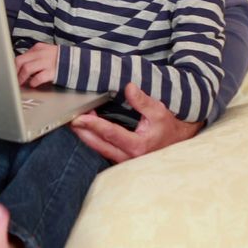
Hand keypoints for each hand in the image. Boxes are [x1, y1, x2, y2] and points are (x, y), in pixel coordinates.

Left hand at [14, 43, 59, 87]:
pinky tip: (33, 84)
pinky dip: (33, 82)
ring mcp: (46, 62)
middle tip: (13, 79)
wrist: (75, 61)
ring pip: (27, 68)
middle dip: (14, 71)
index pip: (20, 57)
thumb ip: (34, 57)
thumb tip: (20, 67)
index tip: (11, 73)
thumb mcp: (45, 52)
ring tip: (20, 83)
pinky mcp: (52, 72)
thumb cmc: (58, 59)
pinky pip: (38, 78)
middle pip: (20, 61)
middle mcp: (41, 54)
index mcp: (38, 48)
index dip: (14, 67)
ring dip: (21, 78)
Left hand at [69, 82, 202, 162]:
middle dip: (83, 132)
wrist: (177, 142)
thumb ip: (142, 100)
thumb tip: (128, 87)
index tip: (80, 118)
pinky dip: (93, 140)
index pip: (111, 134)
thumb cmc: (167, 126)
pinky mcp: (122, 159)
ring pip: (99, 149)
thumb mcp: (159, 111)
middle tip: (70, 119)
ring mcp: (124, 160)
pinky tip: (85, 130)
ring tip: (75, 123)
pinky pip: (103, 150)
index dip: (94, 125)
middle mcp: (129, 156)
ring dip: (86, 136)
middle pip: (99, 145)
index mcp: (138, 145)